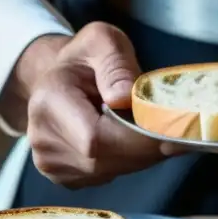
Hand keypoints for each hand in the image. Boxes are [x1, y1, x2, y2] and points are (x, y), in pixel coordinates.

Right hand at [3, 22, 167, 188]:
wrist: (61, 78)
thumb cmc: (87, 58)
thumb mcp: (103, 42)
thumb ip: (115, 64)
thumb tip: (124, 97)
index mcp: (49, 101)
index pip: (95, 138)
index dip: (137, 140)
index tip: (172, 129)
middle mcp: (42, 137)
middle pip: (104, 160)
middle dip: (145, 148)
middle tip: (175, 130)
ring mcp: (49, 162)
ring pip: (108, 171)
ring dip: (139, 155)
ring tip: (151, 130)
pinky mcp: (62, 176)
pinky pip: (104, 176)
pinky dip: (126, 162)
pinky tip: (131, 140)